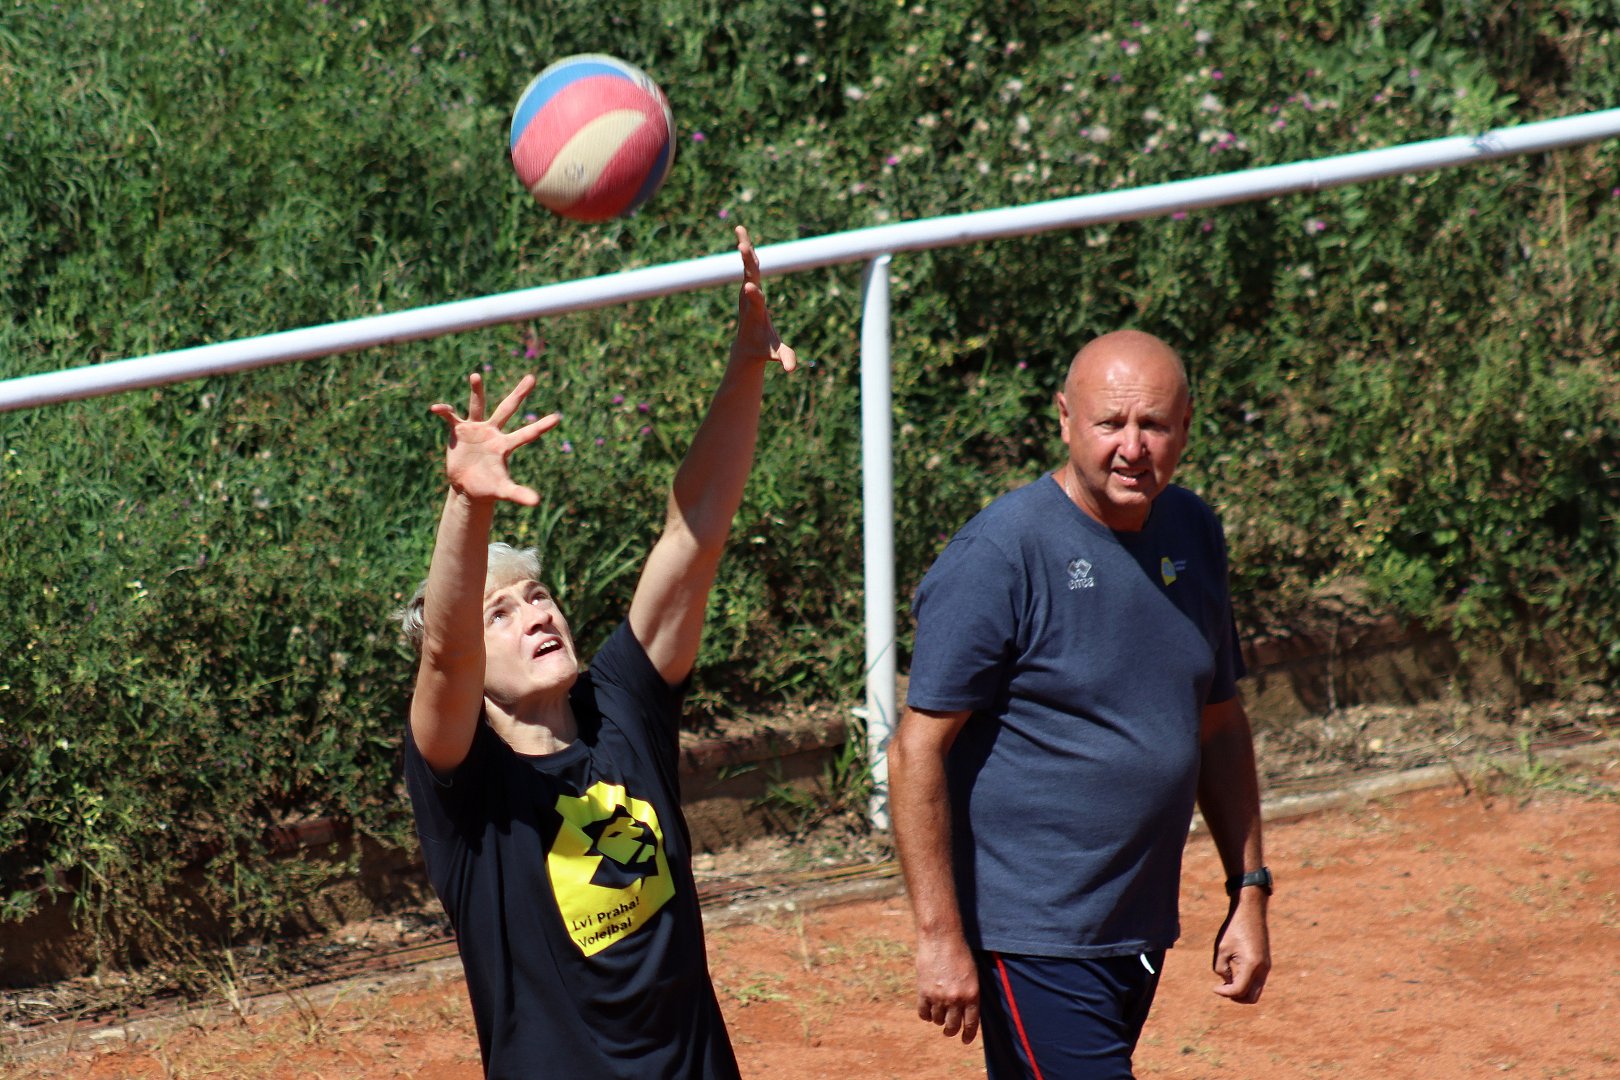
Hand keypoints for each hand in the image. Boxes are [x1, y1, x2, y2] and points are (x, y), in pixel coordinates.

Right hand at [429, 372, 559, 505]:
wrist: (467, 486)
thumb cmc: (488, 487)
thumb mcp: (503, 490)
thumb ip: (518, 493)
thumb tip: (537, 502)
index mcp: (506, 445)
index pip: (527, 434)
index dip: (541, 426)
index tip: (558, 418)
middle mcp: (493, 432)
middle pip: (507, 409)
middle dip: (519, 394)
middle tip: (532, 378)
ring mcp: (476, 429)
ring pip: (478, 405)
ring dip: (477, 391)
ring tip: (475, 375)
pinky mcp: (459, 430)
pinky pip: (451, 417)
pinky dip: (445, 411)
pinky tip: (436, 408)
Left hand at [732, 226, 797, 371]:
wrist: (746, 347)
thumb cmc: (763, 350)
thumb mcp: (775, 354)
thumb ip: (784, 358)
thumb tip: (791, 369)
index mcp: (756, 313)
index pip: (755, 303)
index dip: (753, 295)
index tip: (750, 286)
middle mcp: (749, 299)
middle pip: (749, 277)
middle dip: (747, 263)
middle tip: (743, 246)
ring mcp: (747, 291)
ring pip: (748, 267)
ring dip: (745, 248)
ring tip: (739, 230)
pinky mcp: (748, 287)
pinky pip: (749, 266)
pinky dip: (748, 252)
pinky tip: (742, 236)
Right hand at [914, 932, 980, 1043]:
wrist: (941, 938)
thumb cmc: (959, 954)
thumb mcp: (971, 975)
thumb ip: (968, 995)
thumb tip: (964, 1013)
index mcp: (972, 995)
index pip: (972, 1024)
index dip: (968, 1035)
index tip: (965, 1040)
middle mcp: (956, 999)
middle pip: (952, 1026)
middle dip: (951, 1030)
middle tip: (949, 1030)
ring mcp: (938, 996)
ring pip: (937, 1020)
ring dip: (938, 1019)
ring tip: (939, 1012)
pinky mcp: (923, 992)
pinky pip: (923, 1013)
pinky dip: (925, 1014)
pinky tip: (928, 1010)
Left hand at [1211, 896, 1270, 1003]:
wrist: (1250, 911)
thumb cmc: (1234, 928)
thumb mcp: (1222, 949)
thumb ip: (1221, 969)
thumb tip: (1226, 983)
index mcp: (1252, 965)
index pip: (1239, 990)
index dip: (1225, 993)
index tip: (1214, 987)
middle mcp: (1263, 969)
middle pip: (1252, 997)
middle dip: (1236, 997)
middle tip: (1222, 989)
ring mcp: (1266, 967)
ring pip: (1256, 991)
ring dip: (1242, 991)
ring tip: (1227, 982)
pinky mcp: (1266, 963)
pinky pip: (1258, 982)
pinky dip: (1246, 983)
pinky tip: (1234, 974)